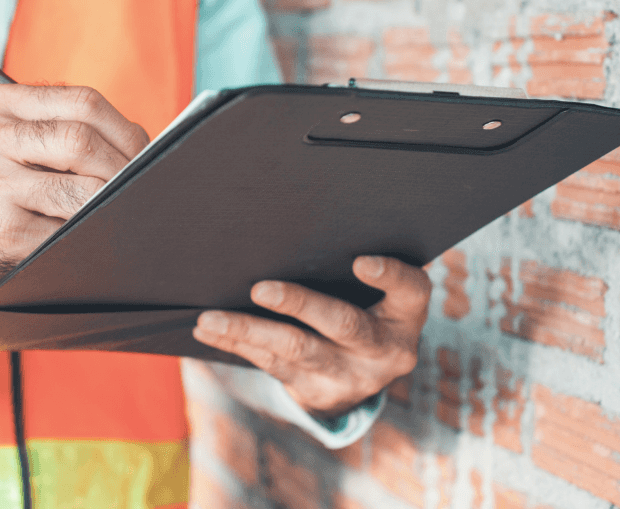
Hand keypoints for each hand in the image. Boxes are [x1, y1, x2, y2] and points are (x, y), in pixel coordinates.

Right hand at [0, 84, 148, 313]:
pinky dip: (87, 234)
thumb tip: (145, 146)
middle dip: (122, 168)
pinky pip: (67, 231)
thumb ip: (65, 132)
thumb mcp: (15, 145)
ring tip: (116, 210)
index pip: (82, 102)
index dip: (125, 130)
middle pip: (81, 140)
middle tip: (140, 186)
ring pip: (80, 190)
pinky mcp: (0, 229)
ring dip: (108, 204)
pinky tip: (86, 235)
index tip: (145, 153)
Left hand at [192, 256, 429, 416]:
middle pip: (343, 324)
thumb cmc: (362, 309)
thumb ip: (348, 267)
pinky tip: (209, 331)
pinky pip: (270, 365)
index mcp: (405, 315)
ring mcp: (351, 376)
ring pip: (296, 350)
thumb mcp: (374, 294)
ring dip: (248, 330)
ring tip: (211, 318)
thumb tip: (287, 226)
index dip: (390, 276)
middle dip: (299, 304)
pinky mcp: (316, 392)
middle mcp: (384, 350)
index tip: (361, 261)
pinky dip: (236, 344)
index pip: (410, 290)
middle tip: (260, 289)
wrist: (358, 378)